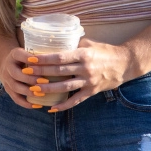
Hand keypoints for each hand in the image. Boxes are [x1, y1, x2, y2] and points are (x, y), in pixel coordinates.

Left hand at [0, 39, 132, 111]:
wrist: (124, 64)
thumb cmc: (104, 51)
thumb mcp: (89, 43)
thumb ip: (73, 43)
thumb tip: (55, 41)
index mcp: (83, 54)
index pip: (59, 57)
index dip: (43, 59)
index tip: (30, 59)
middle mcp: (85, 68)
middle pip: (59, 72)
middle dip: (41, 73)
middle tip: (26, 74)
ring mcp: (89, 81)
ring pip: (65, 87)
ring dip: (48, 90)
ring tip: (34, 90)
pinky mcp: (92, 91)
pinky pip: (76, 100)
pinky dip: (64, 105)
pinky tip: (52, 108)